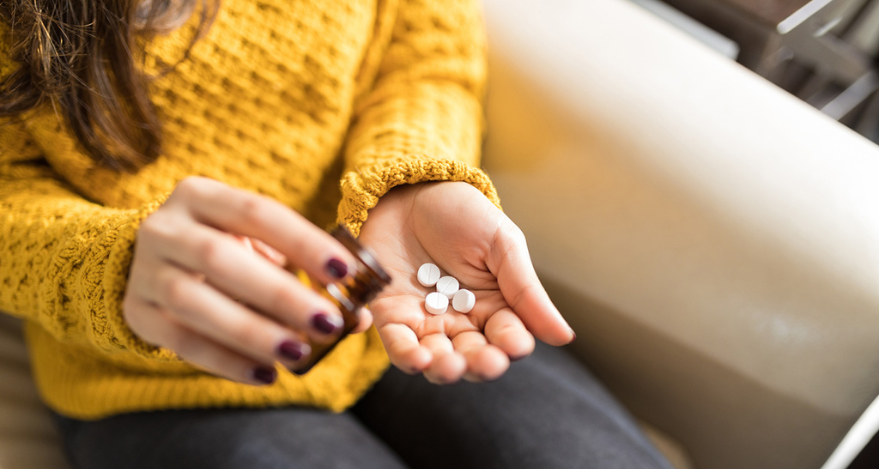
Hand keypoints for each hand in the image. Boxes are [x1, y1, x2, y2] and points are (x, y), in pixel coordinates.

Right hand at [123, 176, 371, 384]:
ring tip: (298, 353)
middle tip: (328, 322)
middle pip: (219, 259)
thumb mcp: (258, 243)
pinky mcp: (136, 313)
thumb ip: (304, 270)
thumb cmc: (224, 248)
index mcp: (200, 196)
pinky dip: (226, 361)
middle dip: (279, 293)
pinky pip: (181, 342)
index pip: (256, 211)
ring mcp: (144, 272)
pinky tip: (265, 374)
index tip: (345, 271)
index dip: (301, 240)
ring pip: (194, 302)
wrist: (149, 262)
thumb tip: (361, 316)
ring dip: (251, 331)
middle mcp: (164, 228)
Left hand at [359, 182, 573, 383]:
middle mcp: (460, 321)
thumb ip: (527, 292)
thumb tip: (565, 337)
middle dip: (480, 364)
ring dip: (445, 368)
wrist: (409, 187)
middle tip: (486, 362)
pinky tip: (418, 360)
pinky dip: (407, 356)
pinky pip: (398, 344)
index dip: (512, 345)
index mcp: (494, 306)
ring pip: (437, 359)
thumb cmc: (461, 214)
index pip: (508, 336)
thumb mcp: (502, 245)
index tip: (516, 346)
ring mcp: (424, 320)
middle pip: (473, 355)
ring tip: (451, 366)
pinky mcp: (390, 315)